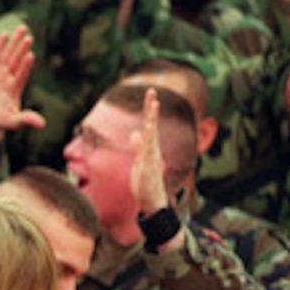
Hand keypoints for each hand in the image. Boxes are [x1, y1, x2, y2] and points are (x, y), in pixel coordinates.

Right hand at [0, 26, 46, 146]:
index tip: (30, 55)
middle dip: (22, 49)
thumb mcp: (13, 122)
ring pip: (8, 55)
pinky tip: (4, 34)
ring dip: (14, 43)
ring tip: (22, 28)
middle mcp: (9, 79)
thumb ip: (26, 120)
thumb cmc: (0, 121)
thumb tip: (42, 124)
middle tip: (29, 36)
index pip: (22, 74)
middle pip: (16, 61)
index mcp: (15, 89)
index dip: (25, 66)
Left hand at [129, 87, 169, 214]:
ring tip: (154, 103)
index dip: (148, 109)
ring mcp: (151, 156)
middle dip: (151, 107)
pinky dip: (149, 138)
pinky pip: (148, 149)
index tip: (150, 94)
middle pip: (152, 124)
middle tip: (152, 90)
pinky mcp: (149, 165)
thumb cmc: (145, 181)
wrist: (151, 199)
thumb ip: (137, 146)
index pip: (148, 124)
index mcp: (149, 147)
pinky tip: (148, 127)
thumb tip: (134, 133)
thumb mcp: (138, 160)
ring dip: (153, 118)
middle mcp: (152, 148)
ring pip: (152, 133)